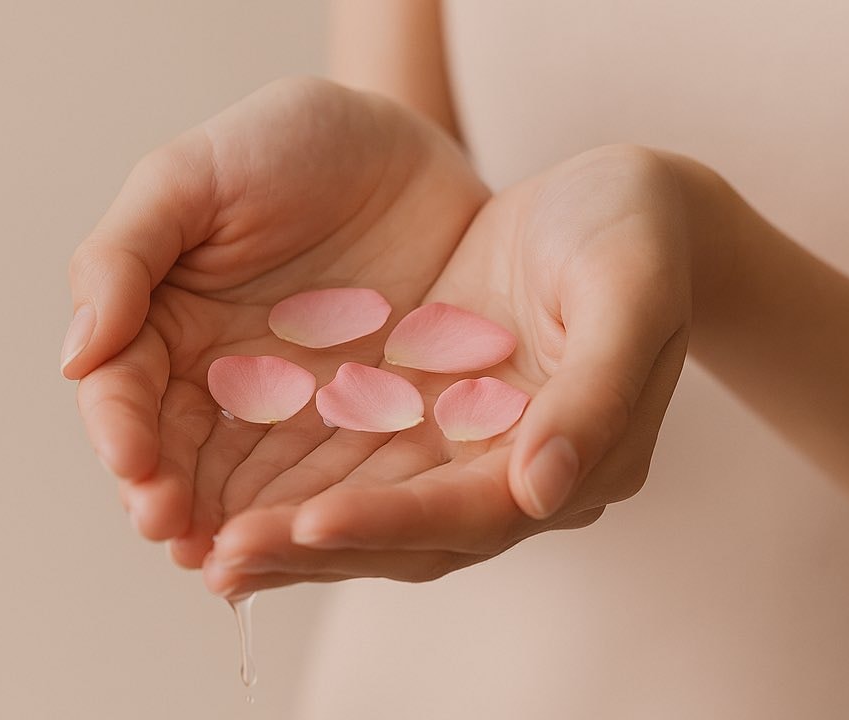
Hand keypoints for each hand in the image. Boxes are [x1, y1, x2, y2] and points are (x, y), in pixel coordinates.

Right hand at [62, 77, 487, 566]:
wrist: (407, 145)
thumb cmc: (292, 144)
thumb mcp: (196, 176)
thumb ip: (125, 255)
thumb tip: (72, 356)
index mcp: (166, 325)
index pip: (128, 395)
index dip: (125, 434)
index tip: (135, 466)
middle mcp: (224, 381)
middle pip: (185, 460)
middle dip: (176, 501)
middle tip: (178, 534)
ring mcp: (298, 408)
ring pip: (257, 485)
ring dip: (241, 526)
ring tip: (234, 559)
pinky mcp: (370, 421)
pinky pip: (342, 477)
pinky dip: (322, 512)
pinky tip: (314, 540)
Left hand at [204, 145, 694, 595]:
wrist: (619, 202)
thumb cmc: (637, 233)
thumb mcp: (630, 292)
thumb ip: (595, 392)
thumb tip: (540, 492)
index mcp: (583, 457)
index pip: (478, 512)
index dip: (395, 522)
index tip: (309, 522)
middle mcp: (523, 473)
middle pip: (416, 534)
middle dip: (321, 548)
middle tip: (225, 558)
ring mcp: (475, 448)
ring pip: (379, 510)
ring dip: (299, 534)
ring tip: (211, 550)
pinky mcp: (435, 416)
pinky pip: (363, 464)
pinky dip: (304, 485)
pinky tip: (238, 495)